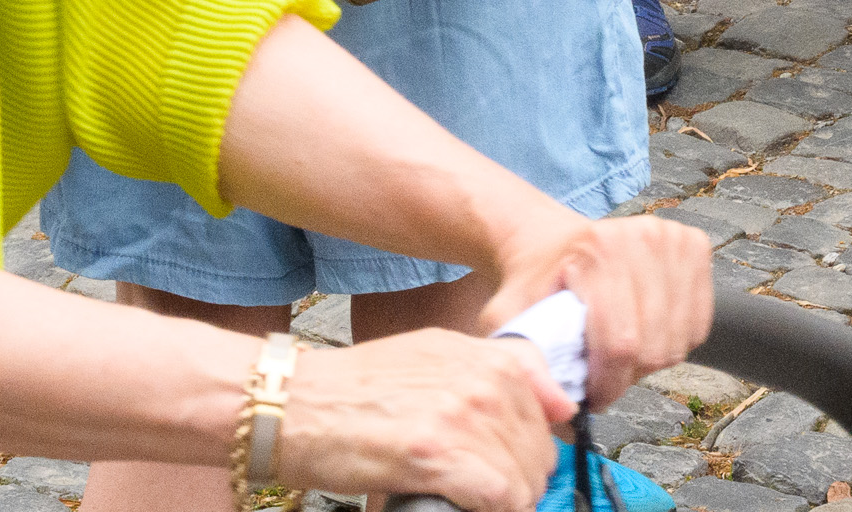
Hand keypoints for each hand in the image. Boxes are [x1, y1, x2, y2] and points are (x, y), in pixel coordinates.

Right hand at [268, 328, 566, 508]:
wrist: (293, 404)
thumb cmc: (356, 386)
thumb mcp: (436, 355)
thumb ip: (498, 371)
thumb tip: (558, 405)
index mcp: (488, 356)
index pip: (552, 407)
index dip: (537, 444)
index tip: (522, 462)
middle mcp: (484, 382)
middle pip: (539, 449)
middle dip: (523, 478)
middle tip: (492, 493)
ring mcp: (463, 418)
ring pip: (524, 478)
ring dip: (509, 501)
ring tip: (478, 503)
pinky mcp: (438, 457)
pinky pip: (500, 497)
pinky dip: (495, 510)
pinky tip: (472, 509)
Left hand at [478, 208, 713, 409]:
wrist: (552, 241)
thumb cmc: (533, 283)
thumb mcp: (508, 318)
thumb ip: (525, 366)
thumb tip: (561, 419)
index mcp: (597, 251)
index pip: (620, 343)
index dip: (608, 385)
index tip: (591, 399)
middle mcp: (643, 237)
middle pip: (653, 344)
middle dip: (627, 377)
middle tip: (603, 378)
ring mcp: (675, 238)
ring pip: (679, 339)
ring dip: (650, 362)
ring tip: (620, 355)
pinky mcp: (695, 245)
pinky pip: (699, 323)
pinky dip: (673, 341)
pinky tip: (645, 334)